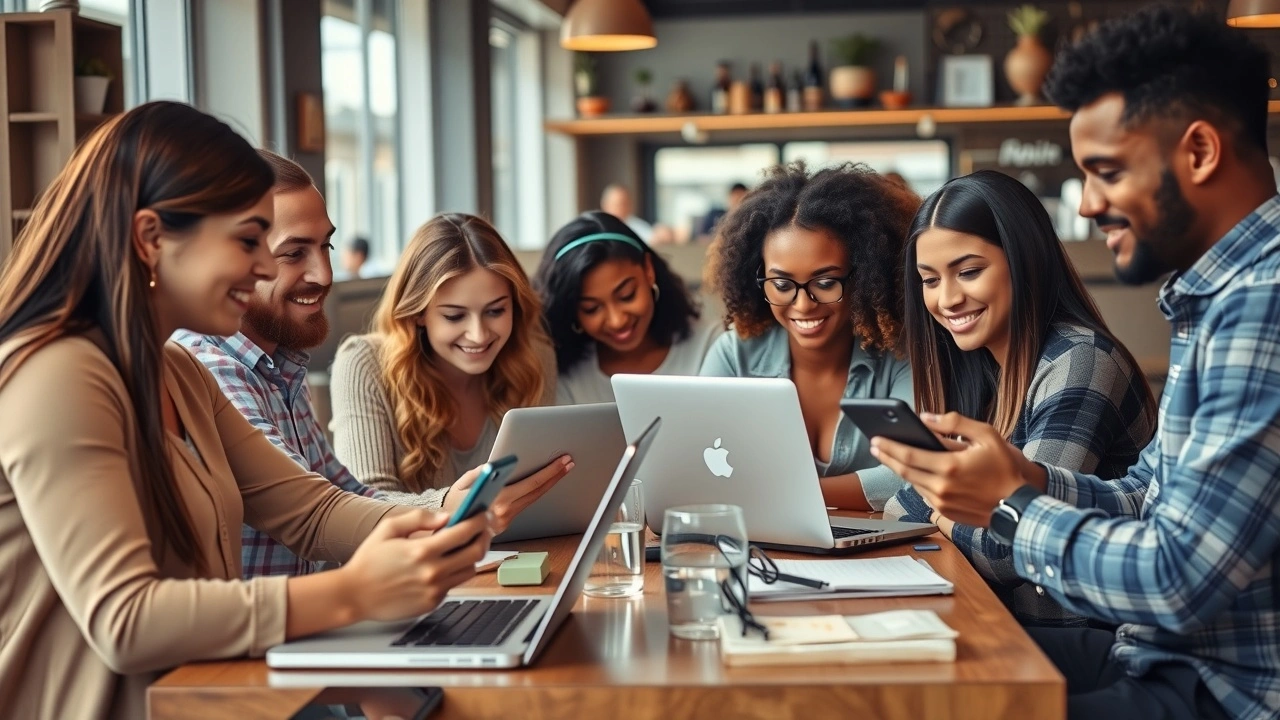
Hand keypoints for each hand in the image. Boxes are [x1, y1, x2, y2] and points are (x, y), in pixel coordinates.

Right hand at [341, 509, 491, 622]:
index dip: (479, 521)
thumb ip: (419, 518)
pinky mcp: (432, 603)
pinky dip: (454, 573)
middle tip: (482, 530)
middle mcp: (432, 572)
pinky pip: (454, 585)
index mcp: (422, 550)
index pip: (464, 532)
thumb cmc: (369, 560)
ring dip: (471, 556)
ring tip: (464, 546)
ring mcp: (434, 590)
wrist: (354, 595)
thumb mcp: (388, 528)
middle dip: (484, 537)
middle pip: (476, 552)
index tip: (482, 514)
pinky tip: (444, 564)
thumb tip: (445, 517)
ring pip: (469, 570)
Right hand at [440, 456, 574, 532]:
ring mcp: (506, 522)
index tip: (561, 460)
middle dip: (555, 475)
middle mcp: (504, 513)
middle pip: (537, 491)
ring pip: (533, 499)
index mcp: (497, 501)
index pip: (531, 483)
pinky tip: (544, 481)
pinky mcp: (505, 526)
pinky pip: (524, 506)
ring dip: (549, 483)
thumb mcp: (461, 484)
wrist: (445, 532)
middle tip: (569, 461)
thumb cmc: (452, 504)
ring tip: (562, 469)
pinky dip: (534, 492)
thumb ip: (478, 472)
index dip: (549, 471)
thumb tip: (495, 465)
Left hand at [870, 412, 1038, 527]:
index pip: (907, 455)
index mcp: (949, 467)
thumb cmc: (1006, 468)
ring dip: (901, 470)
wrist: (1019, 506)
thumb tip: (926, 418)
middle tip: (875, 446)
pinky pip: (924, 495)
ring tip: (892, 456)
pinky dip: (917, 482)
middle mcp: (941, 488)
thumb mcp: (987, 435)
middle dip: (886, 457)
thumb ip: (955, 423)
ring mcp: (942, 503)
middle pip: (903, 470)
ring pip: (913, 483)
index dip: (888, 446)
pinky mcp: (945, 514)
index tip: (875, 439)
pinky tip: (916, 472)